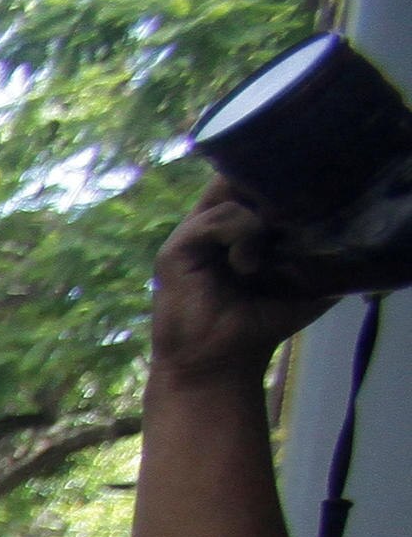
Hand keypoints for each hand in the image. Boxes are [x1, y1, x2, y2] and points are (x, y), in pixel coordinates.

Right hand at [153, 183, 324, 385]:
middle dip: (267, 180)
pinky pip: (218, 220)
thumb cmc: (261, 324)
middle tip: (294, 197)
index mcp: (238, 226)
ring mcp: (192, 234)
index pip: (254, 177)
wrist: (220, 365)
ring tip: (261, 258)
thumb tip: (358, 222)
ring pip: (231, 192)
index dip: (278, 171)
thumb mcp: (306, 278)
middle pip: (238, 173)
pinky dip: (241, 235)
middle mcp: (213, 223)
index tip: (309, 175)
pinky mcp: (176, 250)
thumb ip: (323, 247)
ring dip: (259, 217)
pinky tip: (246, 265)